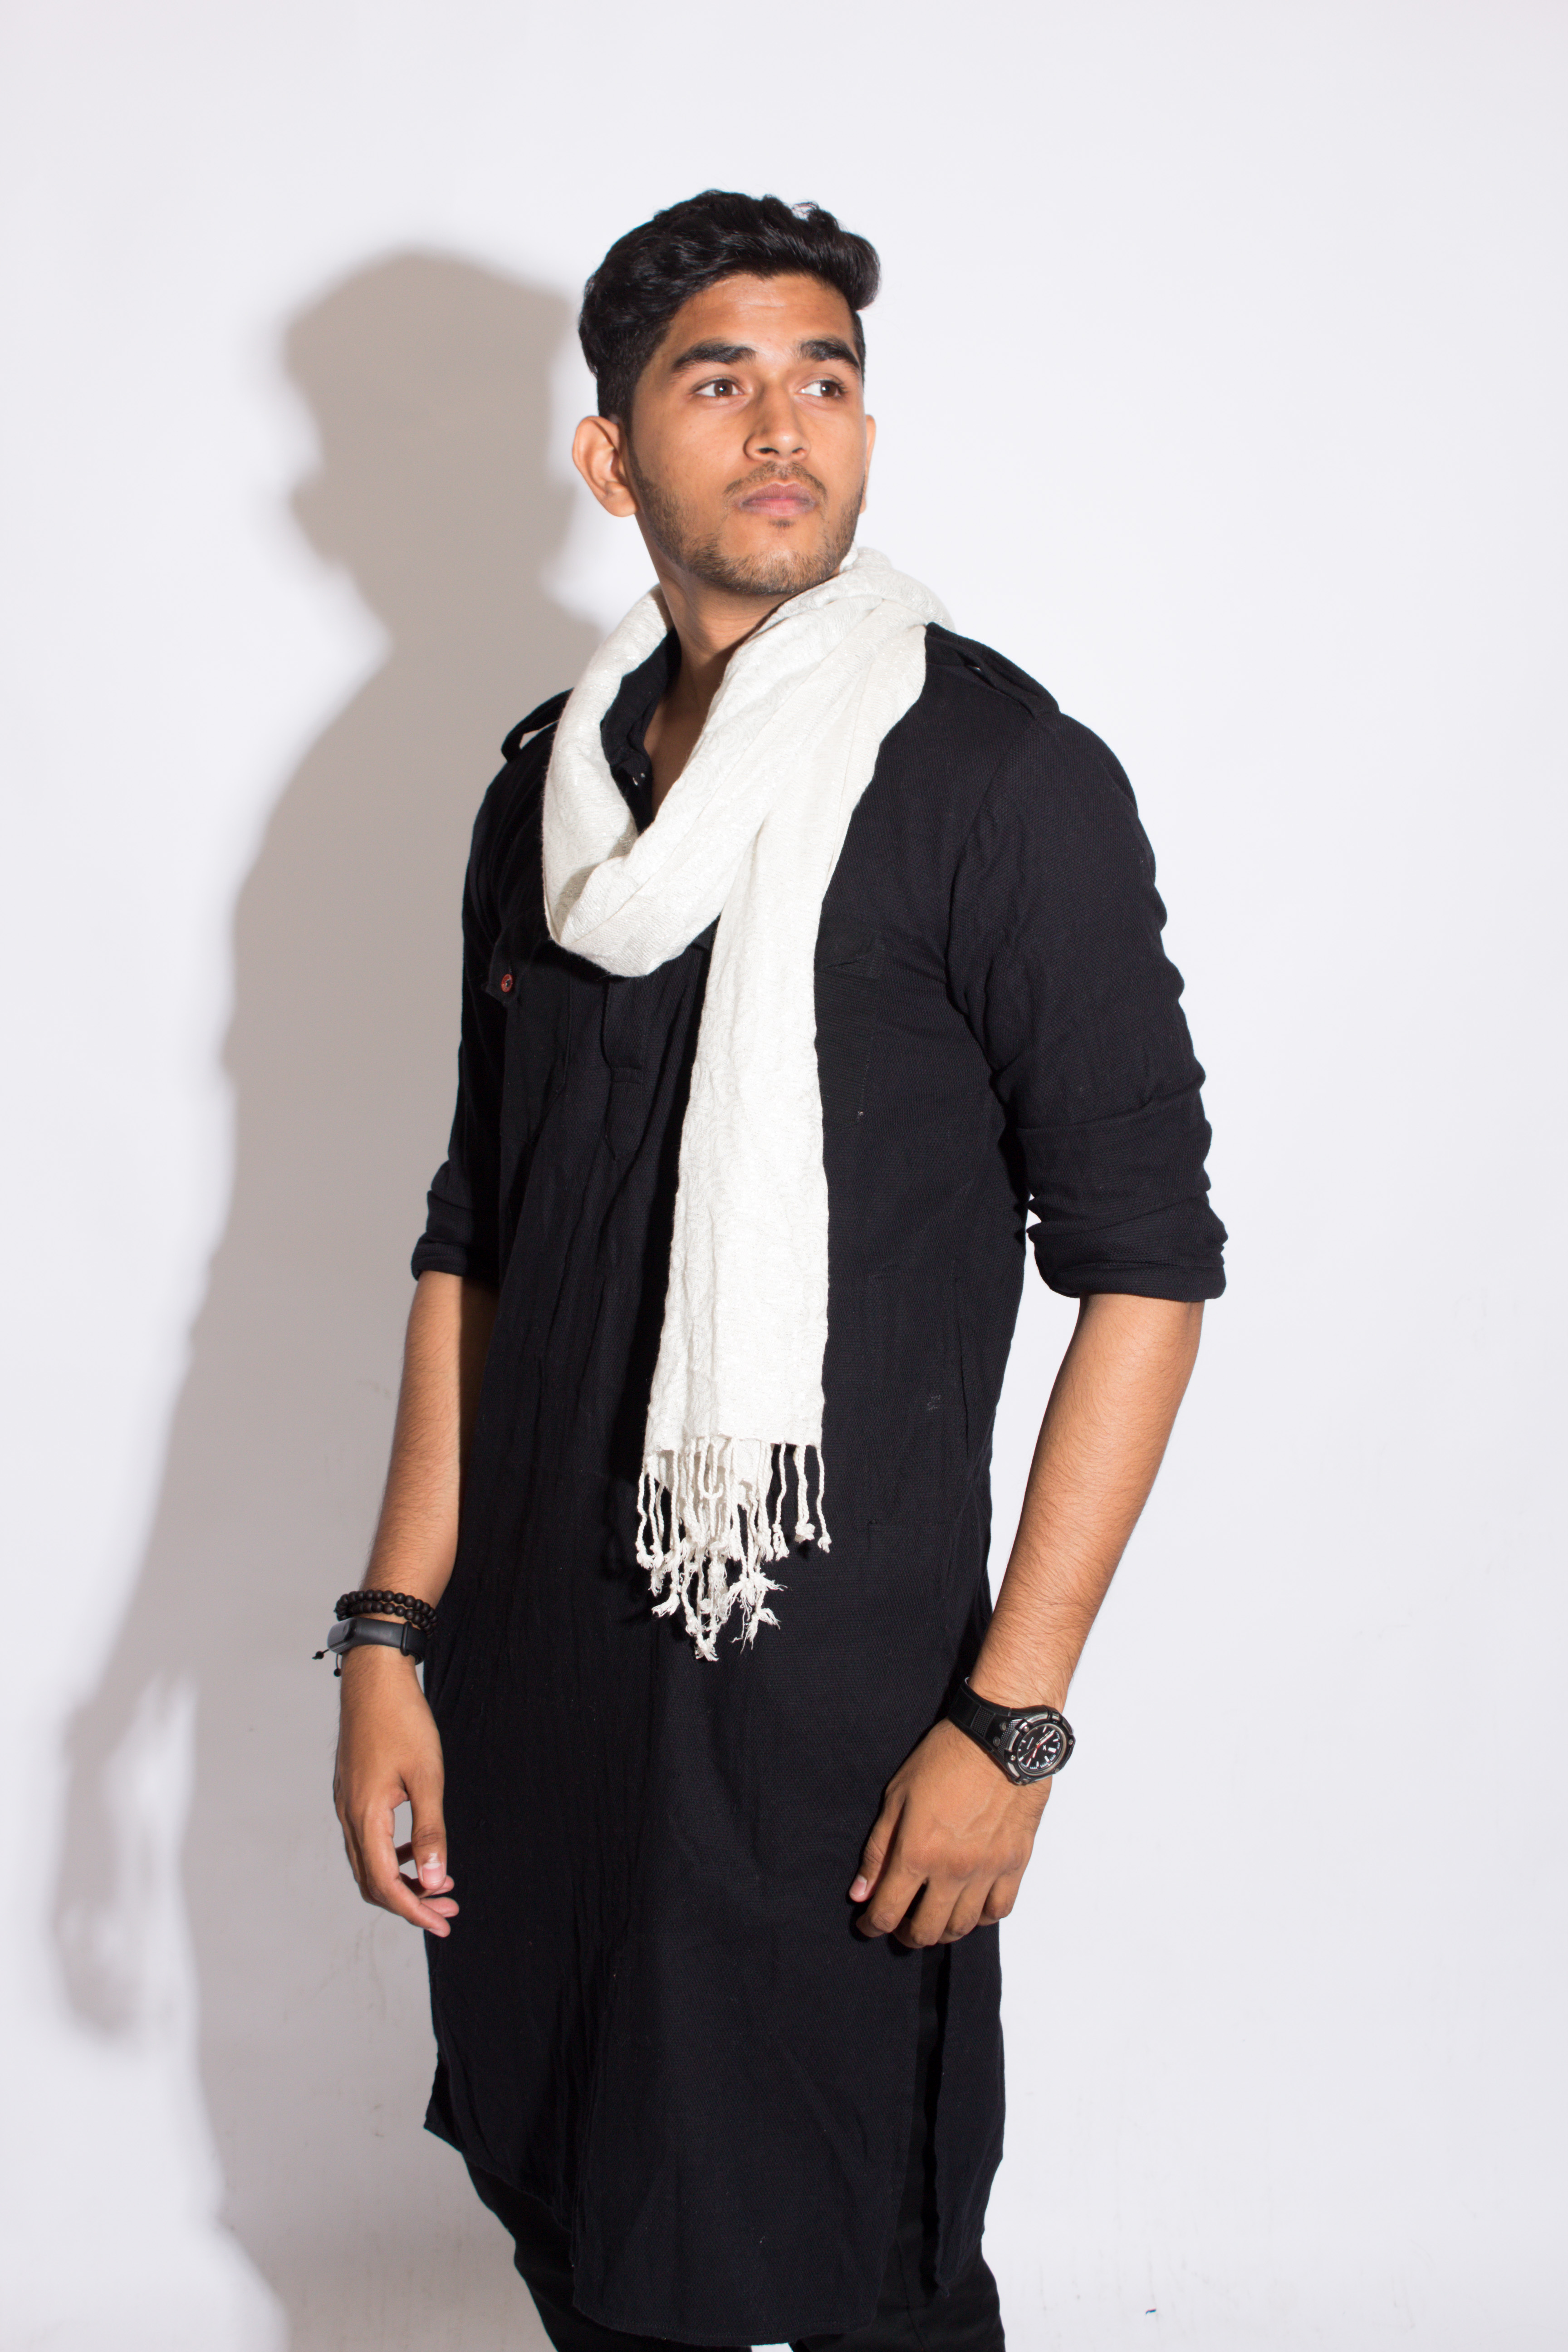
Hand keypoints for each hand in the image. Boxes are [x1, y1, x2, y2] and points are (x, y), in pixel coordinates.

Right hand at [333, 1646, 457, 1935]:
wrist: (374, 1677)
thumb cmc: (402, 1721)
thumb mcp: (427, 1777)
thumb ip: (431, 1832)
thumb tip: (438, 1881)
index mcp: (365, 1817)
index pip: (386, 1885)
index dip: (415, 1911)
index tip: (444, 1924)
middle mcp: (348, 1816)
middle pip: (373, 1882)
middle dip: (410, 1903)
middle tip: (448, 1911)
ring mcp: (347, 1805)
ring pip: (369, 1863)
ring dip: (402, 1882)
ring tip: (441, 1886)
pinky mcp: (352, 1794)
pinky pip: (368, 1841)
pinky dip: (393, 1857)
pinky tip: (421, 1851)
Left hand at [850, 1720, 1049, 1946]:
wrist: (1000, 1738)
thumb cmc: (945, 1758)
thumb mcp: (897, 1796)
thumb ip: (878, 1850)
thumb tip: (860, 1893)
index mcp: (918, 1852)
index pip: (887, 1911)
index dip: (872, 1925)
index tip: (867, 1924)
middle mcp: (953, 1870)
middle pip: (926, 1931)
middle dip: (905, 1935)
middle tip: (899, 1924)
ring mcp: (987, 1870)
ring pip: (963, 1927)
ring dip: (942, 1931)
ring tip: (932, 1918)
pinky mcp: (1015, 1863)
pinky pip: (998, 1910)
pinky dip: (981, 1917)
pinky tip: (969, 1906)